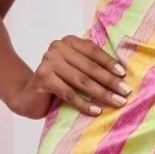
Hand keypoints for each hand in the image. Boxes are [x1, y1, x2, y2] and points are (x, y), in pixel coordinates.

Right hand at [10, 33, 128, 120]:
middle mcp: (57, 48)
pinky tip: (96, 111)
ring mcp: (48, 62)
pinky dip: (84, 104)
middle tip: (125, 92)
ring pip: (81, 81)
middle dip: (110, 81)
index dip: (109, 63)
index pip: (93, 51)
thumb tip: (121, 74)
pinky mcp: (43, 79)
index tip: (124, 74)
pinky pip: (69, 94)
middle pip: (89, 67)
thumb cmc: (58, 83)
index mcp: (68, 42)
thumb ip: (90, 66)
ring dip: (102, 93)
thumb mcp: (75, 70)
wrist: (28, 96)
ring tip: (116, 102)